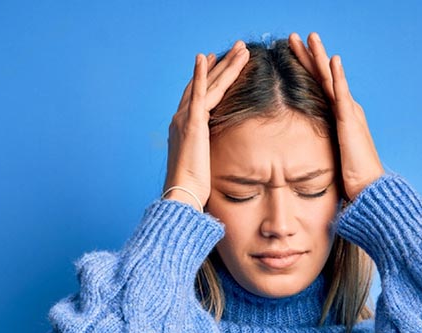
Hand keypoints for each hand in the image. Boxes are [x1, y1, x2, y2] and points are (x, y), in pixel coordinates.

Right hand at [163, 40, 250, 209]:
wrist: (182, 195)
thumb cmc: (193, 189)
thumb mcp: (204, 166)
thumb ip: (210, 155)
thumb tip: (220, 161)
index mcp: (185, 129)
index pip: (199, 96)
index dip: (209, 78)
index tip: (217, 63)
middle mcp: (181, 119)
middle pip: (205, 84)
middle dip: (221, 66)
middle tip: (236, 48)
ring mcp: (185, 119)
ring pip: (209, 85)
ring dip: (225, 65)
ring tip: (240, 48)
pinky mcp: (191, 123)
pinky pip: (198, 93)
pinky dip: (201, 74)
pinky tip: (205, 57)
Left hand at [288, 32, 384, 201]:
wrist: (368, 188)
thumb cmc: (349, 177)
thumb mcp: (327, 155)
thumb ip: (316, 146)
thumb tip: (294, 151)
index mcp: (338, 116)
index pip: (318, 86)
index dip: (306, 68)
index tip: (292, 53)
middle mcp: (345, 109)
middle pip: (323, 76)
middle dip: (309, 55)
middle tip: (295, 36)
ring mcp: (349, 113)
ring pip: (331, 78)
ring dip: (321, 56)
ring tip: (310, 37)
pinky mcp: (351, 121)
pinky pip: (342, 95)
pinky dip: (338, 76)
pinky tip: (333, 60)